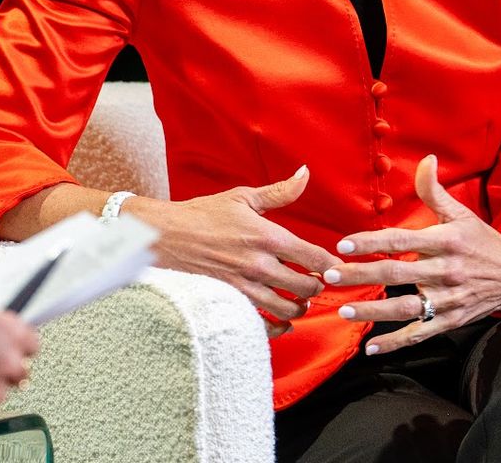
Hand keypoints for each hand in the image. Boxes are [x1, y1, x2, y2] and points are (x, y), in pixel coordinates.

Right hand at [126, 165, 338, 336]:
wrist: (167, 235)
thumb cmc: (205, 213)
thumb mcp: (243, 197)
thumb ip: (280, 191)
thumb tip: (305, 173)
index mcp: (269, 237)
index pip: (317, 258)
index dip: (332, 264)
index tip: (333, 265)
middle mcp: (261, 265)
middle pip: (308, 287)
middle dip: (317, 285)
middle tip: (314, 280)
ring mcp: (246, 286)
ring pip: (289, 309)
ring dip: (300, 306)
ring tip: (298, 298)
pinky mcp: (233, 301)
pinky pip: (264, 324)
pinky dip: (278, 327)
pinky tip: (281, 319)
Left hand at [323, 155, 500, 355]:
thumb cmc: (482, 241)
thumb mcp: (461, 214)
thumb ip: (434, 190)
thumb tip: (425, 159)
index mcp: (445, 242)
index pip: (402, 241)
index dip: (371, 242)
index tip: (343, 244)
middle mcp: (446, 271)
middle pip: (398, 275)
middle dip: (362, 276)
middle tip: (330, 275)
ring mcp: (449, 299)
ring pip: (407, 308)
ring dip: (374, 312)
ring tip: (344, 311)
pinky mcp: (452, 321)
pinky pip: (421, 334)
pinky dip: (396, 343)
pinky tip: (371, 349)